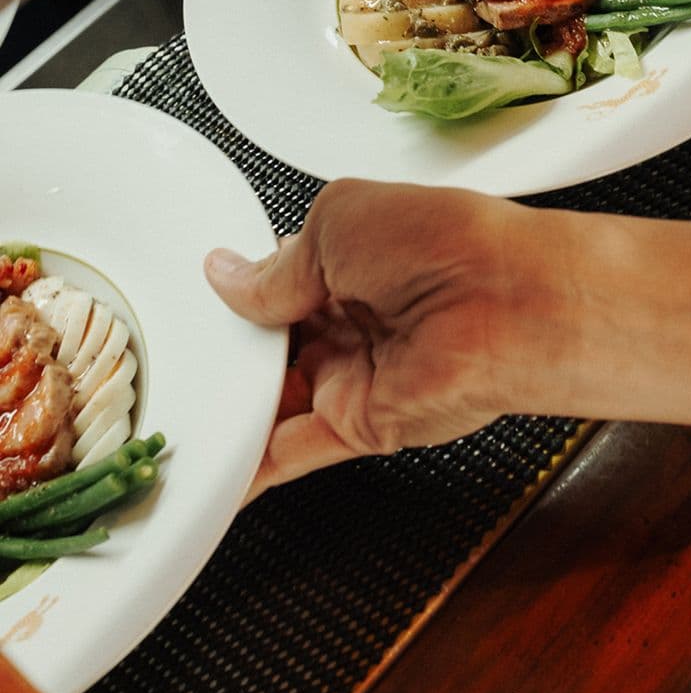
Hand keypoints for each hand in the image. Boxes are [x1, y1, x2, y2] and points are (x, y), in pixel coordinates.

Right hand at [204, 179, 551, 499]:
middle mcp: (356, 315)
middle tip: (185, 358)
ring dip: (232, 410)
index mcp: (353, 257)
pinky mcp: (363, 424)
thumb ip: (276, 266)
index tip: (197, 310)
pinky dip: (249, 467)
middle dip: (231, 355)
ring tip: (181, 413)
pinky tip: (211, 469)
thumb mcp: (336, 223)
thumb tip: (231, 277)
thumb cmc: (446, 242)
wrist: (508, 302)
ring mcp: (358, 372)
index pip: (279, 284)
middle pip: (273, 347)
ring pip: (275, 401)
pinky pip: (293, 451)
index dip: (239, 298)